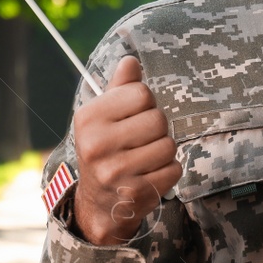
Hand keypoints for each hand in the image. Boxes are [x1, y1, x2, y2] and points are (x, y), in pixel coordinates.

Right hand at [71, 56, 181, 245]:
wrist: (99, 202)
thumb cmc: (106, 149)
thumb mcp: (104, 117)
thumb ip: (120, 88)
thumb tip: (130, 61)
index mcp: (88, 118)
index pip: (141, 93)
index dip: (145, 103)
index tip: (133, 117)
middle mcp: (96, 145)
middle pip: (158, 119)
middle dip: (157, 128)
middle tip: (140, 140)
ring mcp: (115, 171)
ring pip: (168, 145)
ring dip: (164, 150)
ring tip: (145, 157)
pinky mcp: (136, 192)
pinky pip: (174, 169)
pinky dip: (168, 170)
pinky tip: (150, 174)